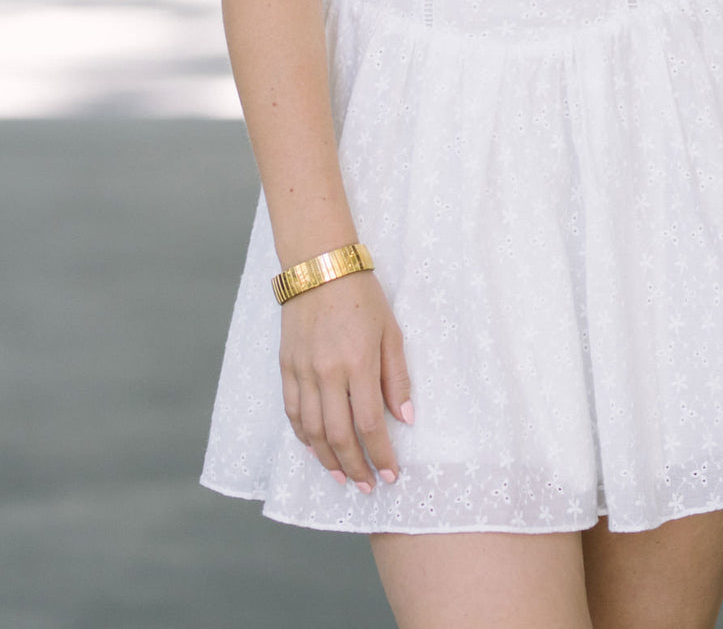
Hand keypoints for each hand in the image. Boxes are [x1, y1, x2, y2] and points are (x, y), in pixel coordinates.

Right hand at [279, 269, 412, 493]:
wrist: (319, 266)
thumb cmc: (362, 296)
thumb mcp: (391, 331)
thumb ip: (396, 377)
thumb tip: (405, 418)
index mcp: (358, 363)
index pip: (370, 424)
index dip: (380, 455)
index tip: (390, 475)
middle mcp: (327, 372)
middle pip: (339, 435)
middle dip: (354, 467)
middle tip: (366, 487)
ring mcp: (303, 371)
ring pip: (312, 430)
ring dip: (327, 459)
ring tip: (341, 476)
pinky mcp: (286, 366)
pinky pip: (292, 411)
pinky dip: (303, 435)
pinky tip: (314, 448)